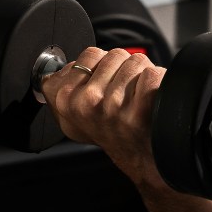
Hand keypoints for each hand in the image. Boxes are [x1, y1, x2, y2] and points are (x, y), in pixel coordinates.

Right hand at [40, 46, 165, 182]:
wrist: (138, 157)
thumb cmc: (109, 132)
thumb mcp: (72, 115)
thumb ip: (60, 90)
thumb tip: (54, 72)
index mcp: (66, 99)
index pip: (90, 54)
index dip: (102, 65)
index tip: (105, 82)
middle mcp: (87, 103)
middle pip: (115, 55)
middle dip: (124, 68)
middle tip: (124, 93)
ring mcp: (112, 107)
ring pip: (136, 61)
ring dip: (142, 74)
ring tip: (137, 97)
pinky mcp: (137, 111)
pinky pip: (151, 75)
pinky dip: (158, 81)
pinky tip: (150, 99)